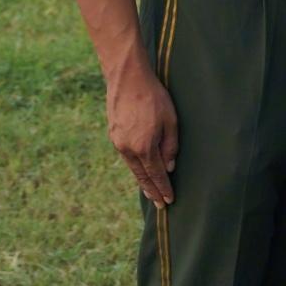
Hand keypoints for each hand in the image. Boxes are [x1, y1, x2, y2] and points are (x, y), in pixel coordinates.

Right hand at [107, 56, 178, 207]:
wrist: (127, 80)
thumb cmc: (154, 97)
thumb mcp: (171, 120)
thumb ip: (171, 145)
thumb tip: (169, 167)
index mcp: (144, 146)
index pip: (155, 175)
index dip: (163, 188)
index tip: (169, 201)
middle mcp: (128, 149)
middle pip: (142, 176)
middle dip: (152, 191)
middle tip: (160, 204)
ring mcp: (118, 143)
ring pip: (133, 168)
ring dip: (142, 181)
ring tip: (151, 193)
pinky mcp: (114, 135)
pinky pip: (127, 157)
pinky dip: (135, 167)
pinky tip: (141, 170)